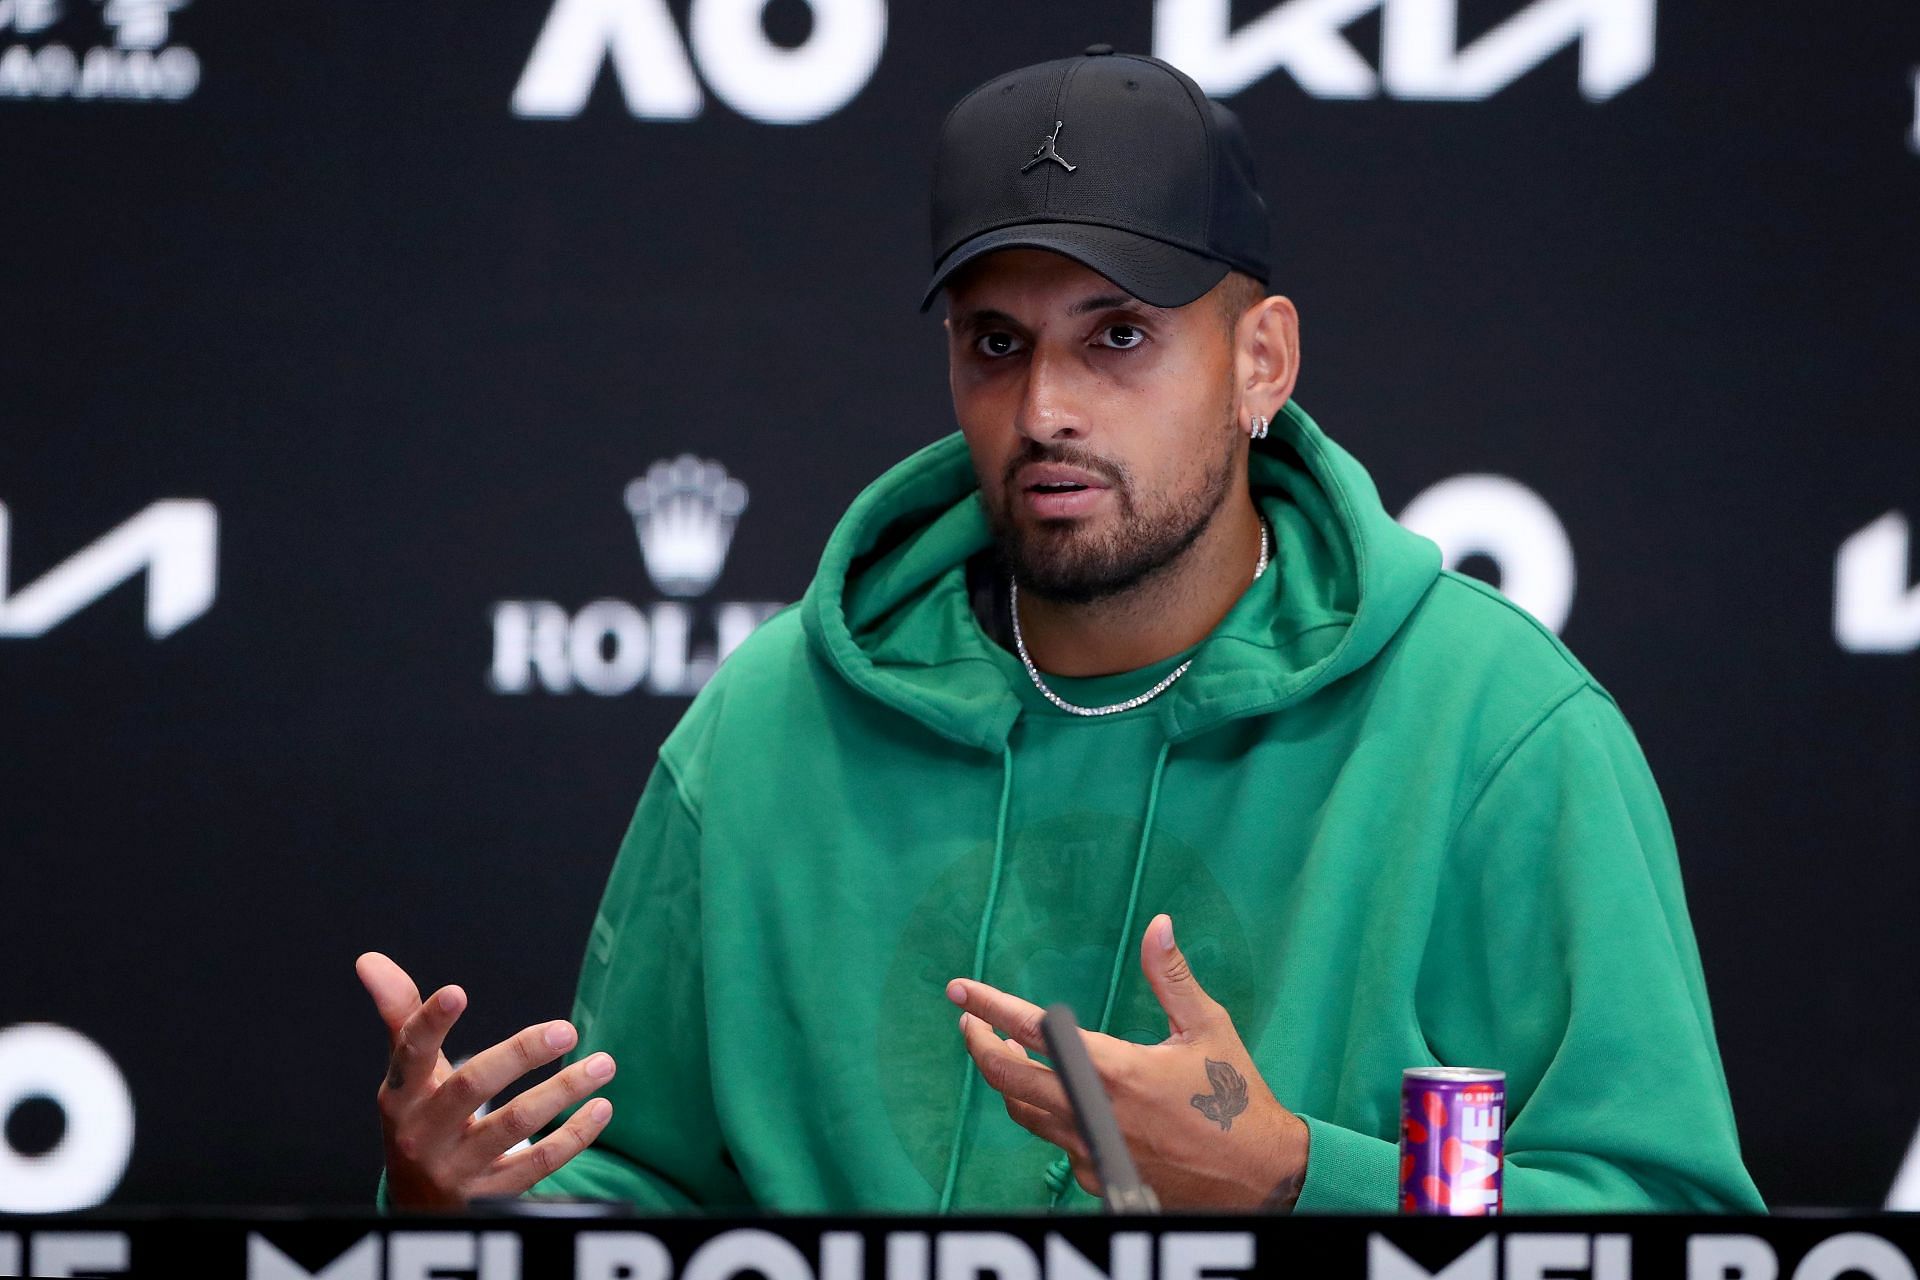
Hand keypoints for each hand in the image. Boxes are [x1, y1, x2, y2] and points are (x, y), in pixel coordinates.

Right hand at [356, 951, 617, 1210]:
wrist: (418, 1206)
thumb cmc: (419, 1119)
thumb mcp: (407, 1074)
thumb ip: (400, 1014)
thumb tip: (371, 959)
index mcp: (401, 1095)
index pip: (411, 1054)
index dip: (431, 1022)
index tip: (457, 991)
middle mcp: (423, 1133)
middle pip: (470, 1087)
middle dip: (520, 1054)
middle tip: (567, 1028)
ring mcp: (456, 1168)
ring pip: (514, 1125)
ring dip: (563, 1091)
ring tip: (604, 1064)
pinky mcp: (489, 1196)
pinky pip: (538, 1166)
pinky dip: (574, 1136)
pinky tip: (600, 1108)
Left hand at [948, 914, 1308, 1210]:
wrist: (1258, 1177)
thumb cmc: (1235, 1098)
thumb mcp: (1208, 1027)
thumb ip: (1171, 976)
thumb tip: (1158, 925)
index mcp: (1114, 1069)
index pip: (1032, 1030)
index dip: (989, 1006)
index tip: (960, 991)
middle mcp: (1092, 1111)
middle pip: (1006, 1077)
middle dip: (978, 1045)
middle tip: (969, 1022)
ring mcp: (1091, 1149)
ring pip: (1024, 1112)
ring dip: (1007, 1079)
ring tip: (1004, 1051)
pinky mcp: (1098, 1174)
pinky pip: (1054, 1141)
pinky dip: (1044, 1112)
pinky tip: (1053, 1095)